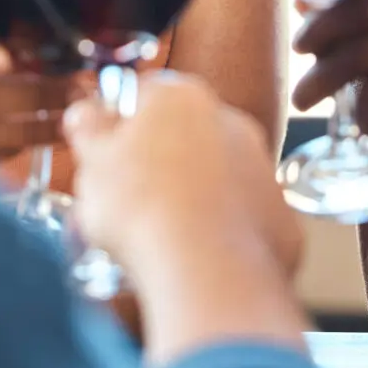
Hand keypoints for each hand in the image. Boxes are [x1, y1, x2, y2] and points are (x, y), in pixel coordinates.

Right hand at [64, 72, 300, 280]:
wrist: (205, 271)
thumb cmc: (140, 208)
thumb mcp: (93, 161)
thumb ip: (89, 127)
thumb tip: (87, 112)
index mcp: (181, 97)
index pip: (143, 96)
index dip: (119, 126)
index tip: (104, 155)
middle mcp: (231, 121)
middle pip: (183, 135)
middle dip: (157, 162)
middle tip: (127, 202)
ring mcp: (262, 168)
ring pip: (215, 176)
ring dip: (190, 195)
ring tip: (159, 235)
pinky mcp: (279, 214)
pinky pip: (240, 217)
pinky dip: (220, 231)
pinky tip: (195, 254)